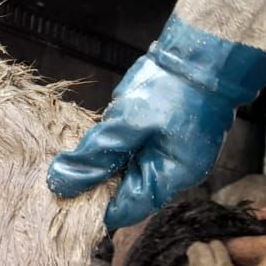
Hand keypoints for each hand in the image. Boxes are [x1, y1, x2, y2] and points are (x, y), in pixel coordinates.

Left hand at [47, 55, 236, 230]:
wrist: (204, 55)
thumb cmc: (172, 88)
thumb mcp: (126, 123)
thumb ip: (94, 156)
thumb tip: (61, 182)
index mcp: (169, 177)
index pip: (125, 210)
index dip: (94, 205)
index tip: (64, 195)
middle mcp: (174, 172)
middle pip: (127, 191)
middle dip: (97, 182)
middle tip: (64, 171)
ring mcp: (173, 154)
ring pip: (129, 170)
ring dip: (106, 162)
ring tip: (78, 153)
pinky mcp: (168, 137)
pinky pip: (137, 151)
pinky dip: (118, 147)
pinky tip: (101, 136)